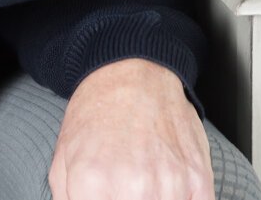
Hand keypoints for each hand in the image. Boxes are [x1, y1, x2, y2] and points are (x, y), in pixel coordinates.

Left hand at [49, 58, 213, 199]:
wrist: (132, 73)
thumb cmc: (97, 114)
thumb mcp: (62, 161)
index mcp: (93, 185)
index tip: (107, 196)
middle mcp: (134, 188)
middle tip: (124, 189)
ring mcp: (170, 184)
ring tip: (146, 184)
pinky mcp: (198, 178)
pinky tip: (168, 186)